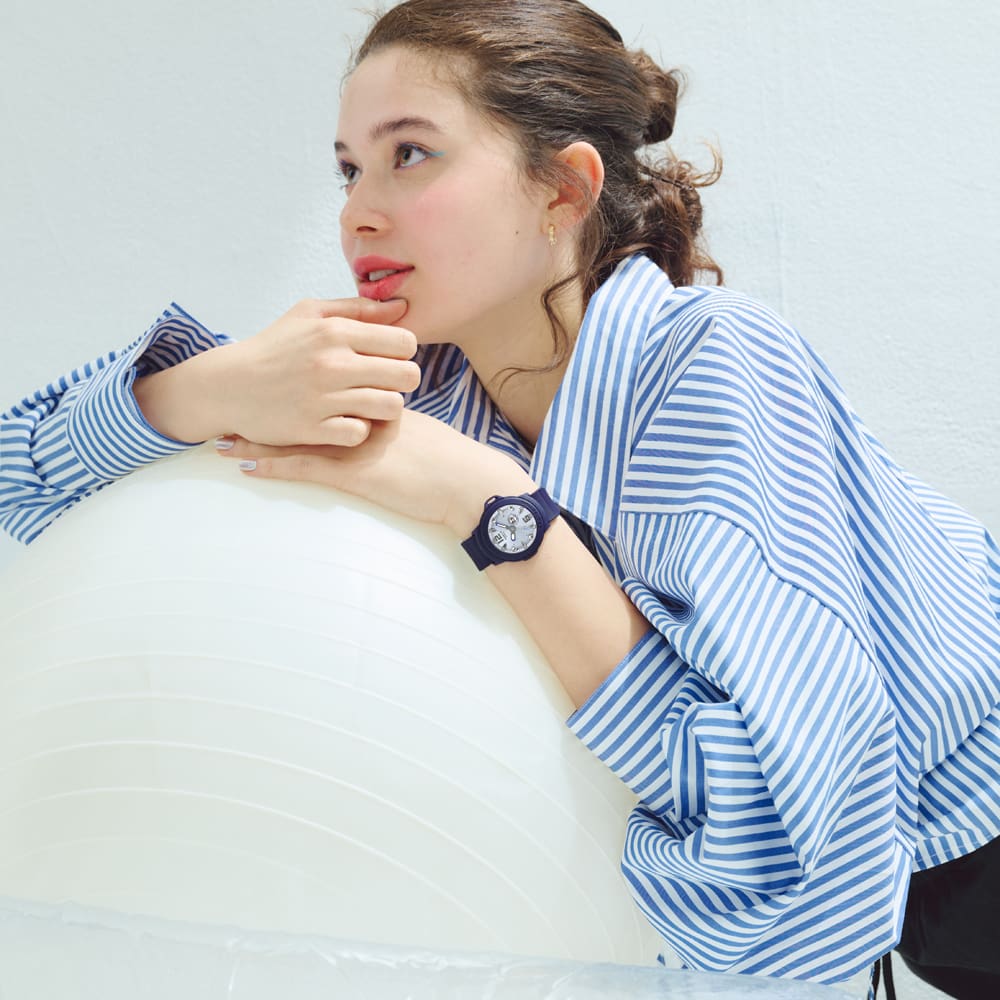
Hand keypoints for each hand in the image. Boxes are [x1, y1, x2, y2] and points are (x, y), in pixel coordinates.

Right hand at [135, 297, 419, 445]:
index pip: (405, 342)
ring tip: (367, 405)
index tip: (386, 360)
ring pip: (390, 406)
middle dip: (401, 382)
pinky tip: (345, 423)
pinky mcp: (311, 429)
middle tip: (382, 385)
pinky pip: (361, 433)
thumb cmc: (274, 347)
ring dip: (384, 408)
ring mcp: (322, 398)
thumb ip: (357, 309)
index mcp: (335, 331)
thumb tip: (402, 307)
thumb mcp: (309, 314)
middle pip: (407, 376)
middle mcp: (331, 363)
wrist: (227, 385)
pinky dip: (358, 430)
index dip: (403, 353)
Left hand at [216, 409, 534, 535]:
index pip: (321, 386)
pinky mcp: (351, 473)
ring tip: (221, 439)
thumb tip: (375, 407)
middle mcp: (353, 416)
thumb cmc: (447, 458)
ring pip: (292, 437)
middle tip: (227, 406)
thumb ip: (389, 412)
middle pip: (296, 406)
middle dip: (260, 407)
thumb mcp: (416, 426)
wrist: (463, 480)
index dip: (287, 386)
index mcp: (368, 401)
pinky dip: (272, 466)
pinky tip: (245, 467)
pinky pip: (303, 468)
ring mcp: (350, 445)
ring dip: (255, 439)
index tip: (259, 385)